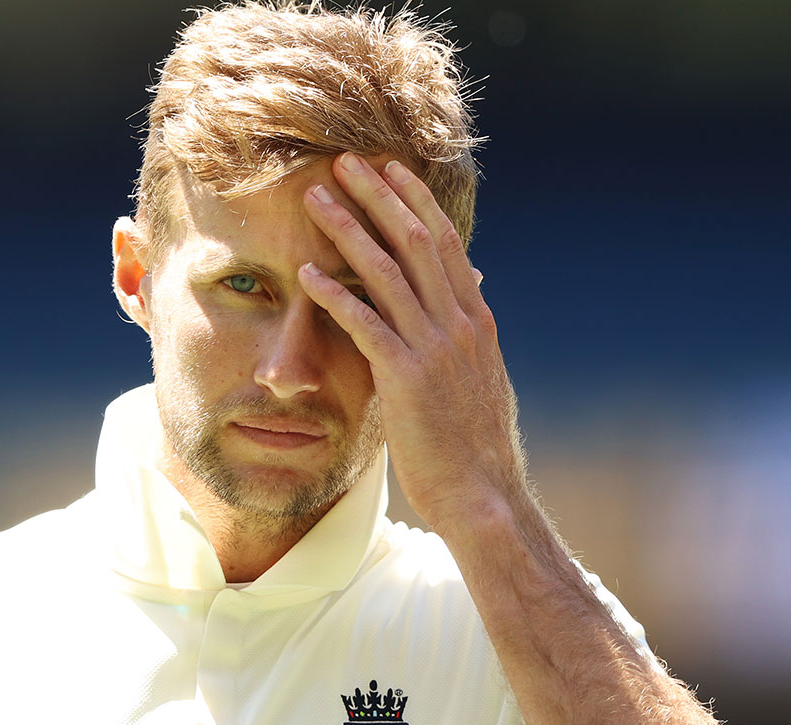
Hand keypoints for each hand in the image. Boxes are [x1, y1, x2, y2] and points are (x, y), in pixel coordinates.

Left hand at [298, 152, 526, 532]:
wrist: (484, 497)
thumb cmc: (473, 446)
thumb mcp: (478, 381)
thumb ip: (463, 341)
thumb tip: (459, 313)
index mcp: (476, 321)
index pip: (444, 244)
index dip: (416, 201)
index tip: (391, 169)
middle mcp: (458, 325)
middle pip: (415, 241)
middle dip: (379, 196)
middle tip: (345, 161)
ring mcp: (434, 349)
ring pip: (387, 271)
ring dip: (348, 230)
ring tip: (315, 200)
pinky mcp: (407, 379)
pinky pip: (365, 324)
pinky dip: (335, 295)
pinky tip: (305, 276)